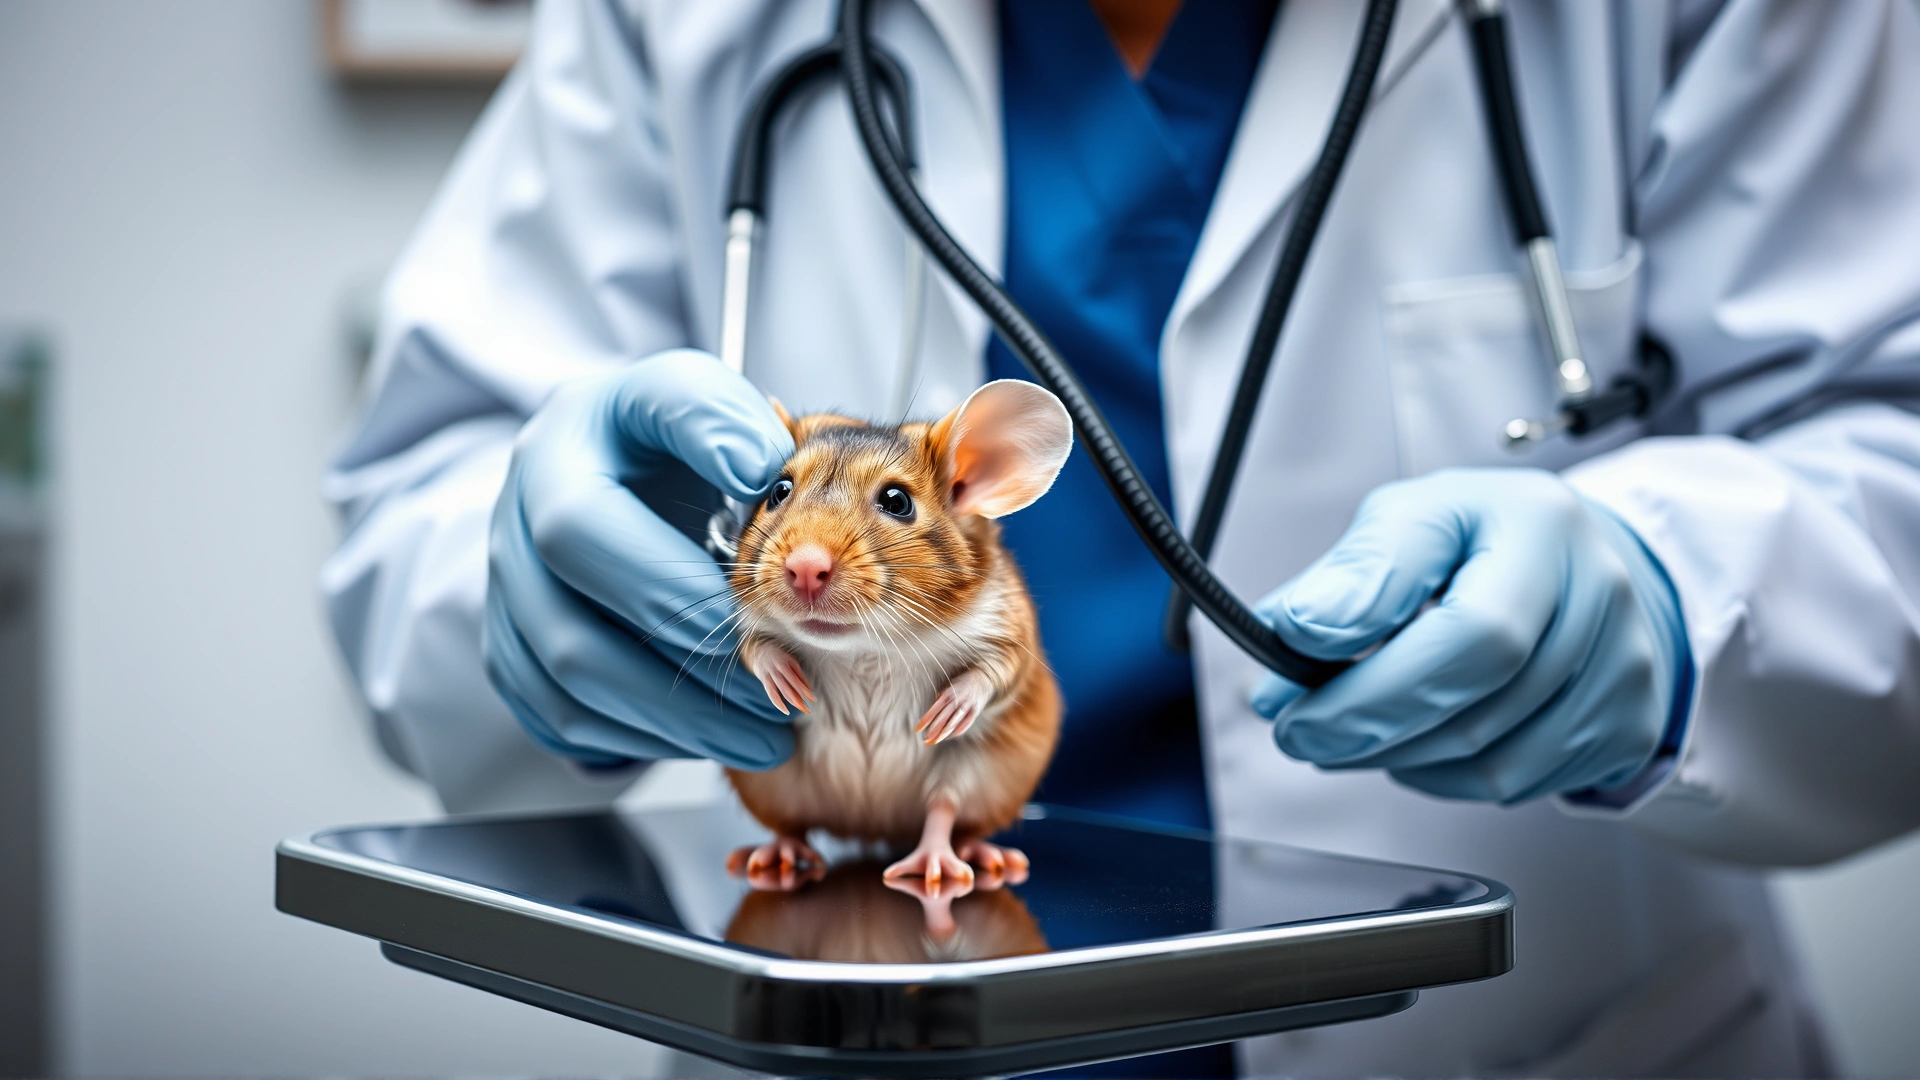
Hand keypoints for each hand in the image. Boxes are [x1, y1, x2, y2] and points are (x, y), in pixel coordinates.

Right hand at [484, 349, 796, 768]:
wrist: (610, 464)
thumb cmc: (661, 435)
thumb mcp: (691, 395)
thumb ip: (723, 418)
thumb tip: (757, 467)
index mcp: (550, 457)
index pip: (580, 528)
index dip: (666, 580)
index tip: (761, 603)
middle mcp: (509, 532)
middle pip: (574, 633)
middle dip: (692, 673)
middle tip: (785, 691)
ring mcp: (503, 600)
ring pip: (570, 690)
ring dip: (677, 724)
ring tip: (767, 734)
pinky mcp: (513, 654)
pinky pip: (564, 720)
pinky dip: (644, 739)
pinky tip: (710, 733)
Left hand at [1248, 468, 1688, 803]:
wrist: (1577, 559)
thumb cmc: (1485, 538)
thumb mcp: (1412, 517)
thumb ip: (1352, 572)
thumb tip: (1293, 632)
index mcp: (1540, 526)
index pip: (1470, 633)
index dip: (1373, 685)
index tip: (1292, 702)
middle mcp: (1600, 596)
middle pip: (1476, 709)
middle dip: (1365, 732)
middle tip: (1301, 731)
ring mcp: (1626, 668)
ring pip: (1492, 764)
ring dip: (1398, 760)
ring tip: (1354, 731)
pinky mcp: (1627, 727)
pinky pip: (1518, 785)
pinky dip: (1446, 777)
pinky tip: (1420, 740)